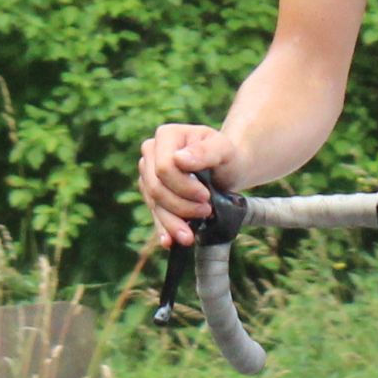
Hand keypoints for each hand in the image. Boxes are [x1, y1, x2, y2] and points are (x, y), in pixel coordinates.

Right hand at [138, 123, 239, 245]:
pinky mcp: (152, 193)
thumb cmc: (227, 155)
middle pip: (157, 187)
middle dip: (181, 206)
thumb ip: (205, 151)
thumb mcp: (224, 149)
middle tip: (206, 211)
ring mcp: (149, 173)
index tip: (206, 196)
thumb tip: (179, 159)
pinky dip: (163, 228)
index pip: (164, 168)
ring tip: (190, 236)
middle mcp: (151, 152)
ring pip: (154, 203)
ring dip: (173, 222)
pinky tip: (169, 242)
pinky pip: (154, 213)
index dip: (183, 187)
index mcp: (167, 135)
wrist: (228, 169)